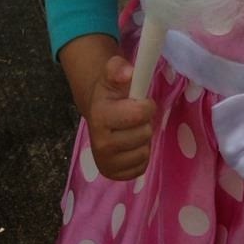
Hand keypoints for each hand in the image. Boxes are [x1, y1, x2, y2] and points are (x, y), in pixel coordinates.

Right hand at [84, 55, 155, 180]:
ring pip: (144, 151)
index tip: (141, 101)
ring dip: (143, 139)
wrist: (97, 116)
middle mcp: (100, 144)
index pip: (139, 114)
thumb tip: (128, 72)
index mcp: (100, 116)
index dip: (146, 106)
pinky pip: (142, 166)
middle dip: (144, 123)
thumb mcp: (112, 76)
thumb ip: (118, 68)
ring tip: (131, 130)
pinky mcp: (114, 175)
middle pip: (144, 134)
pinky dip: (140, 155)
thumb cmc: (109, 95)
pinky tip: (130, 145)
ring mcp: (106, 162)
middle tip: (134, 118)